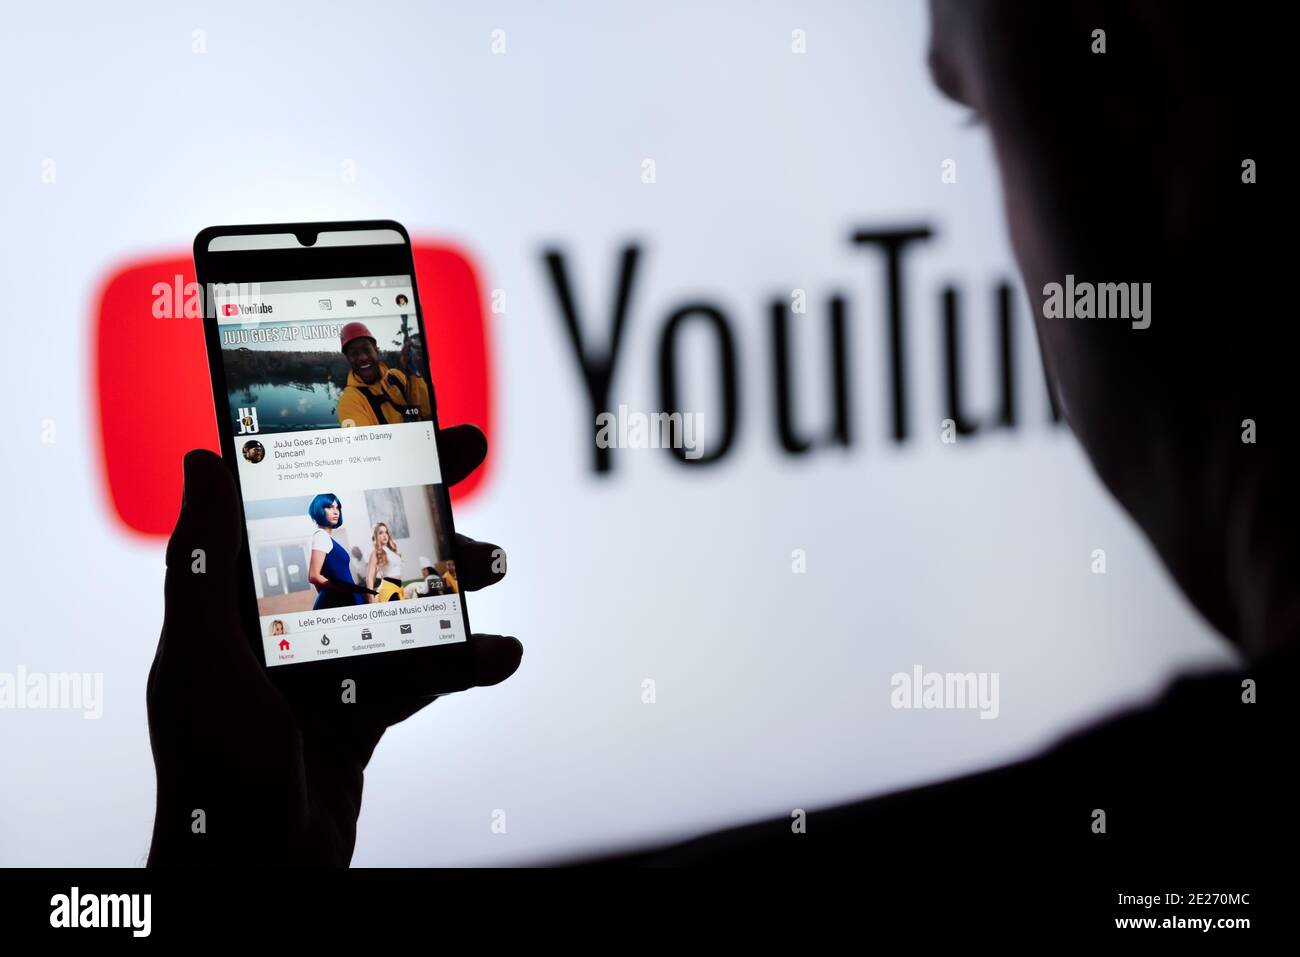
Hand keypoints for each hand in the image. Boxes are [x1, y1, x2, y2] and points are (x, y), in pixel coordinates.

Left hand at [146, 425, 519, 865]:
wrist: (257, 881)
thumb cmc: (215, 775)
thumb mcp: (199, 661)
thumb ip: (204, 563)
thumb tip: (203, 456)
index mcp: (233, 601)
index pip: (287, 500)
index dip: (336, 446)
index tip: (383, 403)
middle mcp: (277, 627)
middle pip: (355, 539)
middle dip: (412, 493)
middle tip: (467, 446)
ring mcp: (323, 670)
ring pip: (400, 600)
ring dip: (452, 580)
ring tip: (497, 565)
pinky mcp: (360, 713)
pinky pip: (421, 672)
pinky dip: (464, 662)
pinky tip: (503, 656)